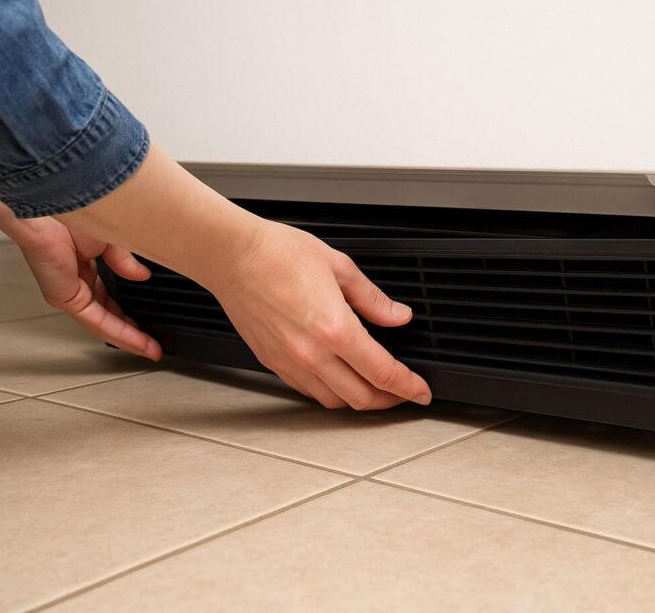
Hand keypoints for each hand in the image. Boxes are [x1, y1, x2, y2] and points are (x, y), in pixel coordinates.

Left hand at [14, 217, 161, 360]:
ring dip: (128, 338)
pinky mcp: (64, 297)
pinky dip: (119, 332)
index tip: (151, 319)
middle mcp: (75, 279)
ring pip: (102, 322)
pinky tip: (136, 340)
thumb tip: (141, 276)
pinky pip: (96, 320)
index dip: (131, 308)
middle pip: (106, 313)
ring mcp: (68, 290)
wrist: (56, 200)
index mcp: (84, 262)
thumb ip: (126, 261)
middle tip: (153, 342)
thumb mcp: (114, 237)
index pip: (109, 294)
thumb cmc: (74, 208)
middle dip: (131, 329)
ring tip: (150, 349)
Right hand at [205, 220, 431, 409]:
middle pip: (360, 398)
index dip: (409, 387)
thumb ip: (373, 300)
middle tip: (403, 391)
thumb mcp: (339, 267)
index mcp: (335, 328)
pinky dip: (330, 391)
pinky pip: (308, 390)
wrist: (232, 256)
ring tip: (374, 387)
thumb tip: (398, 316)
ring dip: (359, 399)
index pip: (383, 373)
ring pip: (333, 400)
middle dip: (389, 400)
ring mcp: (289, 361)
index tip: (422, 391)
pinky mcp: (272, 362)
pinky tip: (339, 377)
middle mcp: (311, 353)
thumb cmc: (278, 254)